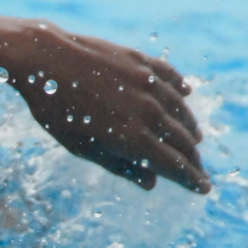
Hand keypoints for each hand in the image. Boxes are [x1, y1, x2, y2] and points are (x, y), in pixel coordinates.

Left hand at [15, 23, 208, 192]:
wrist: (44, 60)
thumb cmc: (55, 109)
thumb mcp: (80, 146)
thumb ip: (118, 165)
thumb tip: (151, 183)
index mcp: (132, 138)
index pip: (174, 164)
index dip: (191, 178)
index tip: (204, 187)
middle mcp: (147, 111)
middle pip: (182, 141)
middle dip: (193, 158)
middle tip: (197, 169)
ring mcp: (147, 83)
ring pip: (181, 110)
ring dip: (190, 127)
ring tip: (194, 139)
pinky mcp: (140, 61)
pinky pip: (170, 77)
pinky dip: (180, 89)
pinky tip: (186, 94)